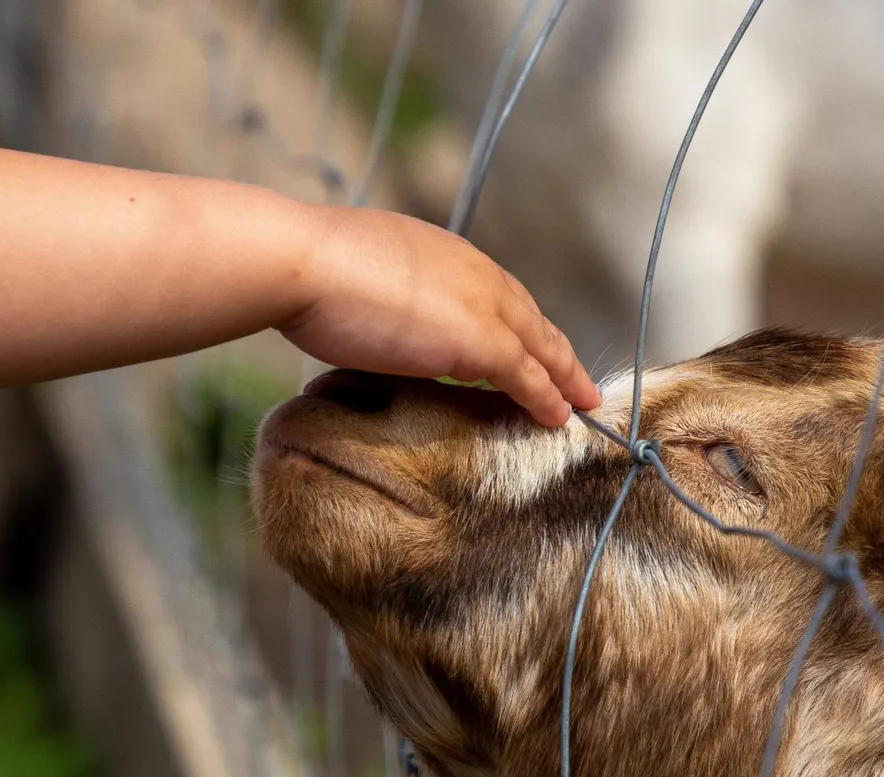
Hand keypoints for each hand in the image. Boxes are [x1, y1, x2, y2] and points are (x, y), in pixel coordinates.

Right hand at [281, 208, 600, 427]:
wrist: (302, 263)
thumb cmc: (305, 270)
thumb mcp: (352, 274)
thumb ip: (377, 295)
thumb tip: (364, 314)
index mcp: (443, 251)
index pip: (494, 291)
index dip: (516, 321)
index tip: (530, 343)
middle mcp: (472, 271)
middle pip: (528, 316)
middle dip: (553, 348)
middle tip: (575, 375)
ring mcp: (481, 305)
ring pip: (539, 345)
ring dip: (564, 375)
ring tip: (582, 401)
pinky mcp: (481, 341)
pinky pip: (527, 376)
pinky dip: (548, 396)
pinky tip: (561, 416)